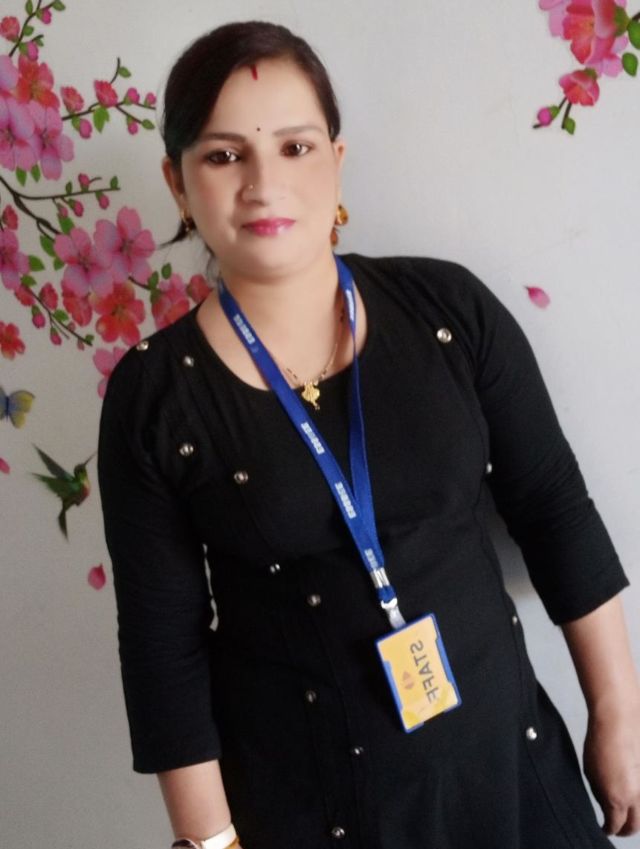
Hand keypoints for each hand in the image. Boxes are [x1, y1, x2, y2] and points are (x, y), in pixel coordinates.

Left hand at [583, 702, 639, 835]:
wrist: (620, 719)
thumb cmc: (600, 743)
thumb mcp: (591, 773)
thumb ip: (600, 794)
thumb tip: (606, 805)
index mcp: (618, 799)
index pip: (616, 826)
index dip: (609, 829)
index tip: (604, 828)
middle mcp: (638, 797)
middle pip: (636, 826)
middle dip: (625, 830)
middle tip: (617, 827)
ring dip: (636, 816)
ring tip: (626, 812)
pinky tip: (632, 793)